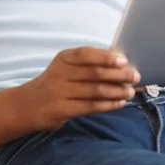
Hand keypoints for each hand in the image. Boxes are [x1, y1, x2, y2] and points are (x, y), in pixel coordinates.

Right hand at [11, 47, 138, 130]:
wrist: (28, 105)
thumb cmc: (57, 82)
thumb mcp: (66, 67)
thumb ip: (89, 63)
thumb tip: (122, 63)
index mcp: (63, 58)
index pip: (85, 54)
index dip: (106, 57)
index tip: (123, 61)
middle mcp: (59, 74)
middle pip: (94, 73)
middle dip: (118, 75)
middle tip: (135, 76)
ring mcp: (59, 93)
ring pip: (95, 91)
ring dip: (117, 91)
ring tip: (131, 91)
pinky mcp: (61, 110)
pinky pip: (90, 107)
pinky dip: (108, 105)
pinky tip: (120, 103)